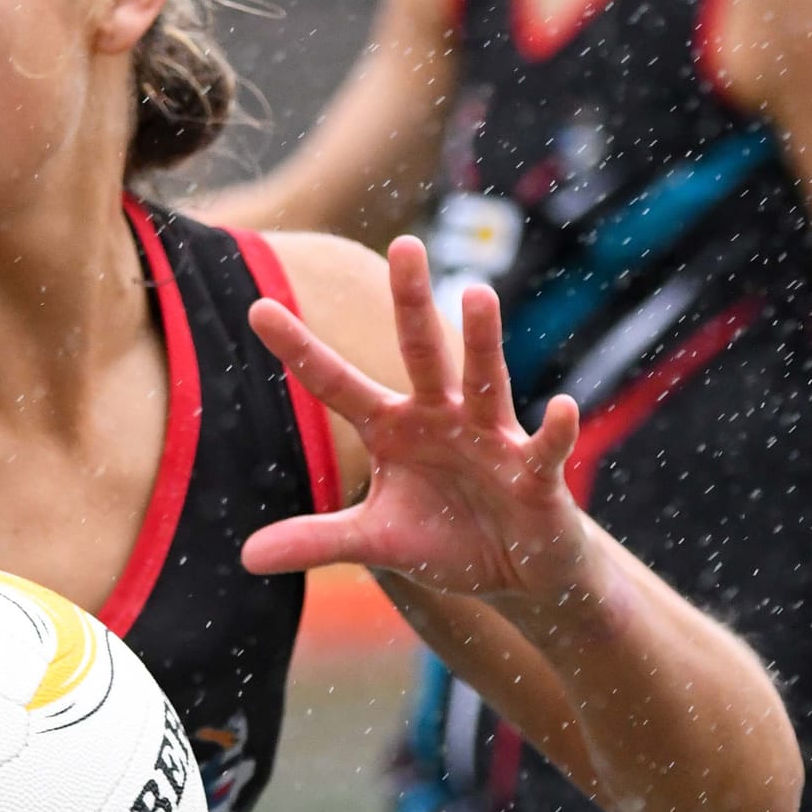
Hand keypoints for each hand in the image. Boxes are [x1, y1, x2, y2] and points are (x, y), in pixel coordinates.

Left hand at [242, 235, 591, 601]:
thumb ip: (317, 540)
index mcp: (394, 426)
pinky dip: (556, 430)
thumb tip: (247, 557)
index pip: (337, 383)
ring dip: (482, 340)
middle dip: (411, 301)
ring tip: (477, 293)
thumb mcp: (376, 541)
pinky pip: (546, 448)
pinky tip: (564, 407)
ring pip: (485, 380)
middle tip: (403, 243)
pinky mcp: (536, 474)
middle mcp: (442, 417)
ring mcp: (492, 439)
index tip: (257, 307)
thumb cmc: (448, 537)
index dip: (299, 350)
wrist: (519, 568)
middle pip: (422, 352)